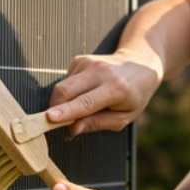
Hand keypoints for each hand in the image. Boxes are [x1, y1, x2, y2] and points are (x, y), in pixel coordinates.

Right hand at [47, 52, 161, 136]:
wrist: (139, 66)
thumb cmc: (133, 96)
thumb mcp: (123, 117)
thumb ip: (97, 123)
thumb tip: (72, 129)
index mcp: (116, 89)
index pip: (86, 103)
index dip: (66, 112)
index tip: (49, 118)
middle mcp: (100, 72)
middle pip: (65, 90)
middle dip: (54, 108)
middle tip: (53, 122)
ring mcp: (88, 63)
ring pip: (62, 86)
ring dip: (64, 101)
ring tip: (84, 104)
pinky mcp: (79, 60)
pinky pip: (66, 81)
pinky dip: (70, 91)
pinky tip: (86, 90)